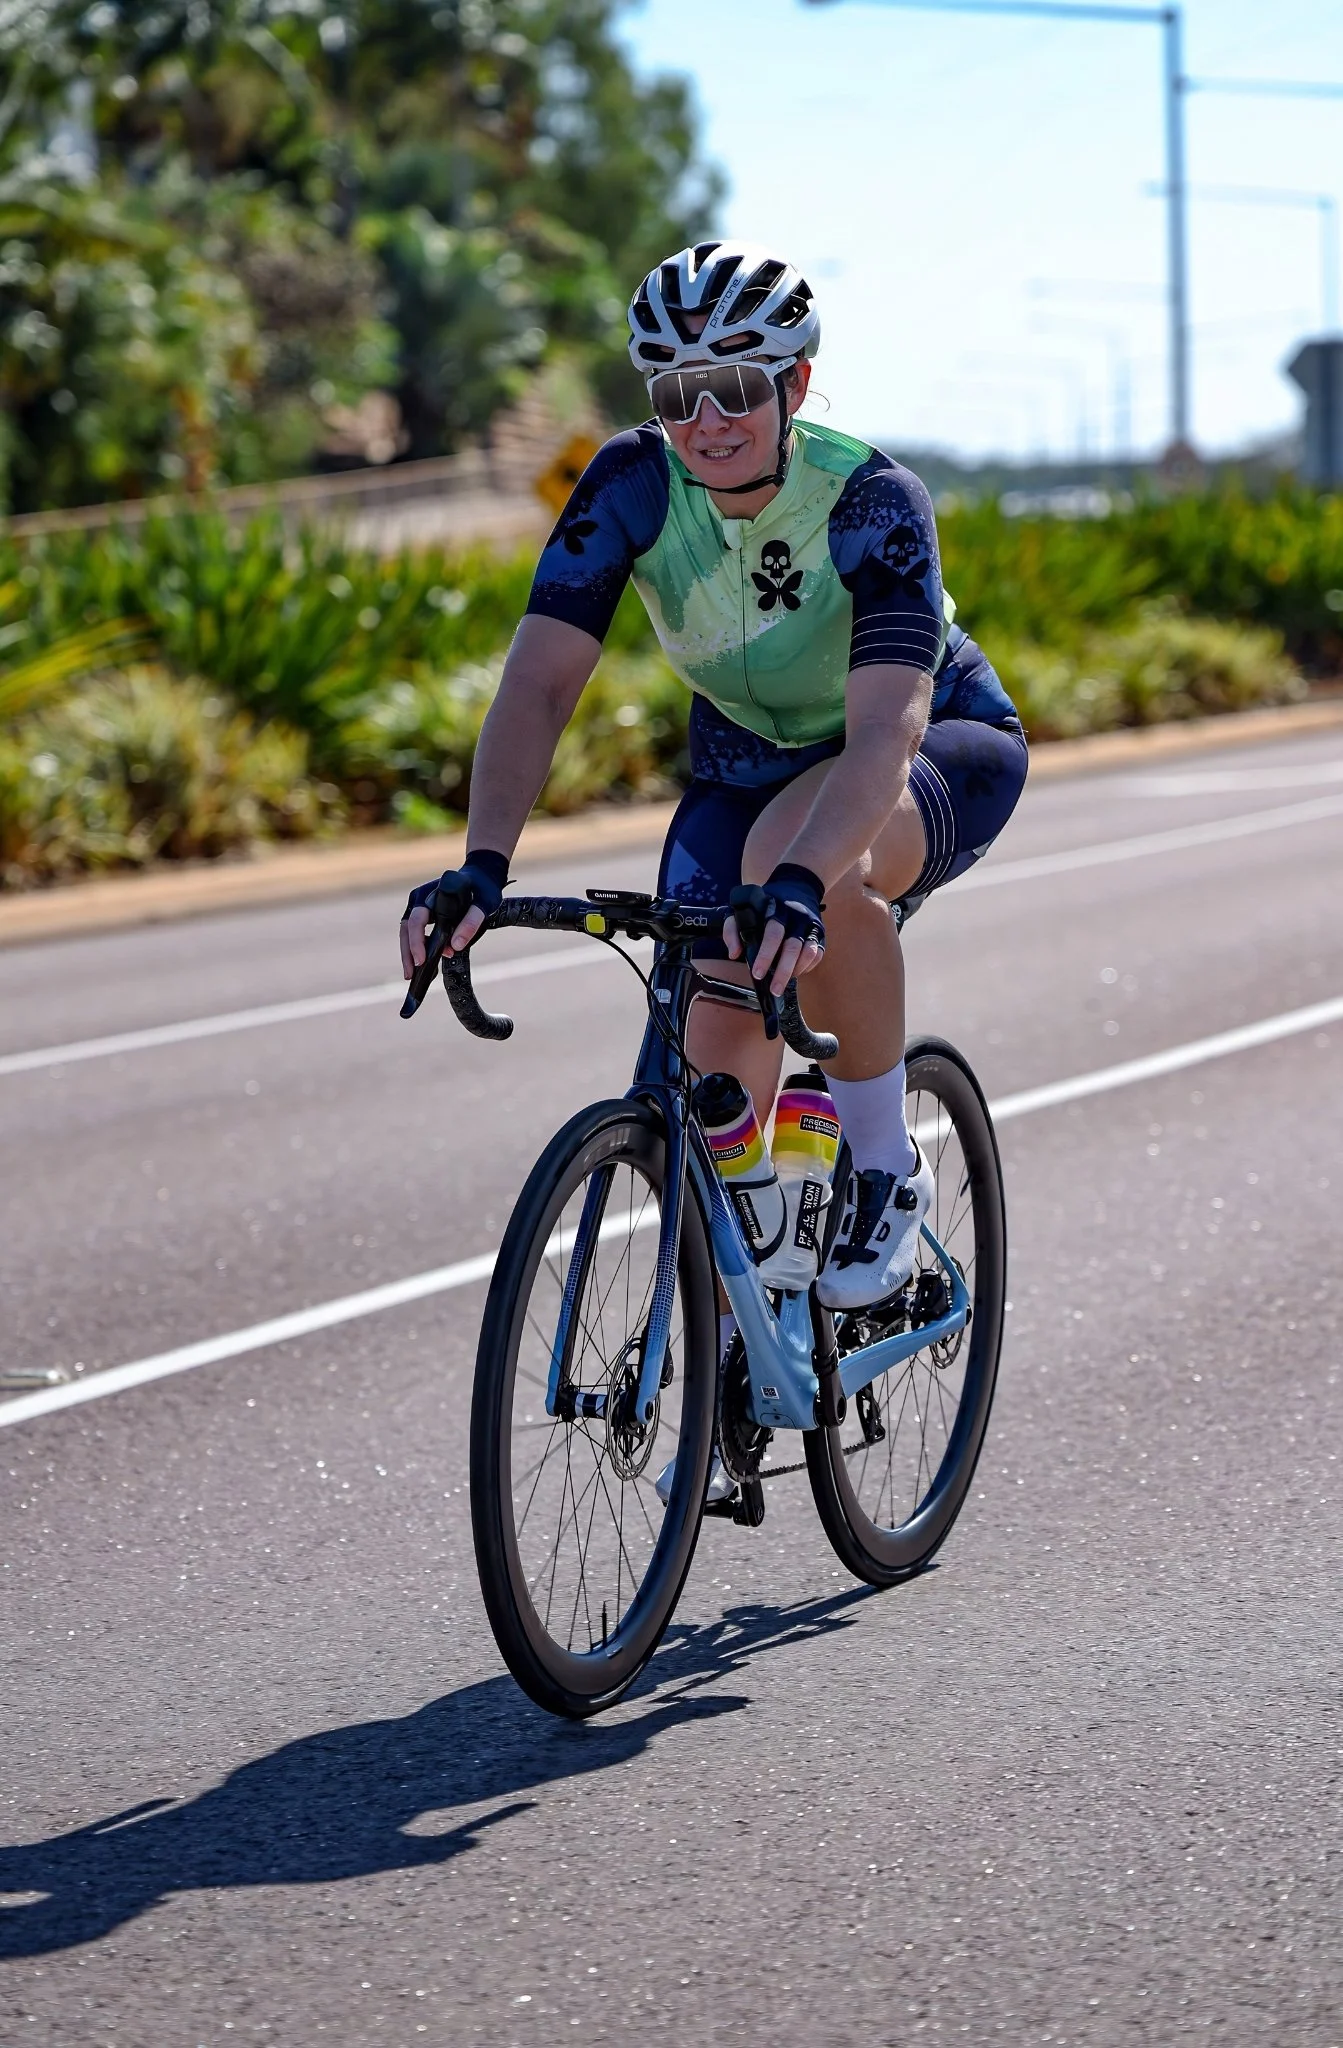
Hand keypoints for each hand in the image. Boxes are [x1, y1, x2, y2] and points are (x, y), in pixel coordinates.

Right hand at [399, 850, 508, 978]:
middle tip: (410, 975)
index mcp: (432, 893)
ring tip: (412, 975)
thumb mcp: (484, 904)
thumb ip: (471, 922)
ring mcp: (420, 905)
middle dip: (408, 953)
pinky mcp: (423, 912)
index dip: (416, 941)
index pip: (417, 920)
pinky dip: (417, 948)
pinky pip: (415, 932)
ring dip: (408, 953)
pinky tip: (423, 964)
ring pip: (407, 932)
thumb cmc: (483, 889)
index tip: (421, 960)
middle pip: (406, 928)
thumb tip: (455, 947)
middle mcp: (420, 898)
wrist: (481, 876)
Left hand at [725, 866, 825, 997]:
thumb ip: (732, 930)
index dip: (766, 955)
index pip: (773, 933)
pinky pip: (818, 953)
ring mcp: (810, 924)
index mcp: (775, 909)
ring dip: (796, 970)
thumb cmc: (765, 904)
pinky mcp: (820, 932)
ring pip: (808, 951)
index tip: (758, 973)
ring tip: (784, 983)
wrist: (797, 885)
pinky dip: (808, 966)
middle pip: (793, 946)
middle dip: (783, 970)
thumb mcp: (743, 909)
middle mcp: (796, 916)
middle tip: (775, 989)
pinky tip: (796, 972)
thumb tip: (734, 954)